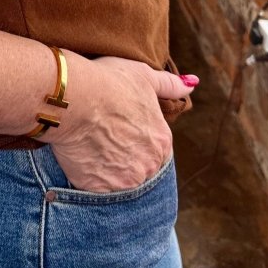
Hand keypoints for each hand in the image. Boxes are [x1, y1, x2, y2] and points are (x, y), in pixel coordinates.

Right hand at [39, 52, 196, 191]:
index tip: (119, 127)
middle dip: (125, 156)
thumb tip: (193, 82)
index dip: (136, 137)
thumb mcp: (144, 76)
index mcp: (162, 141)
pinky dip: (90, 177)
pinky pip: (97, 189)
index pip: (155, 148)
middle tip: (104, 137)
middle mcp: (150, 165)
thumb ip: (170, 85)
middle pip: (140, 167)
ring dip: (109, 169)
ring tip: (91, 147)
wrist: (74, 97)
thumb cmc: (108, 82)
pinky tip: (81, 157)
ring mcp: (125, 181)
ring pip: (120, 181)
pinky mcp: (100, 190)